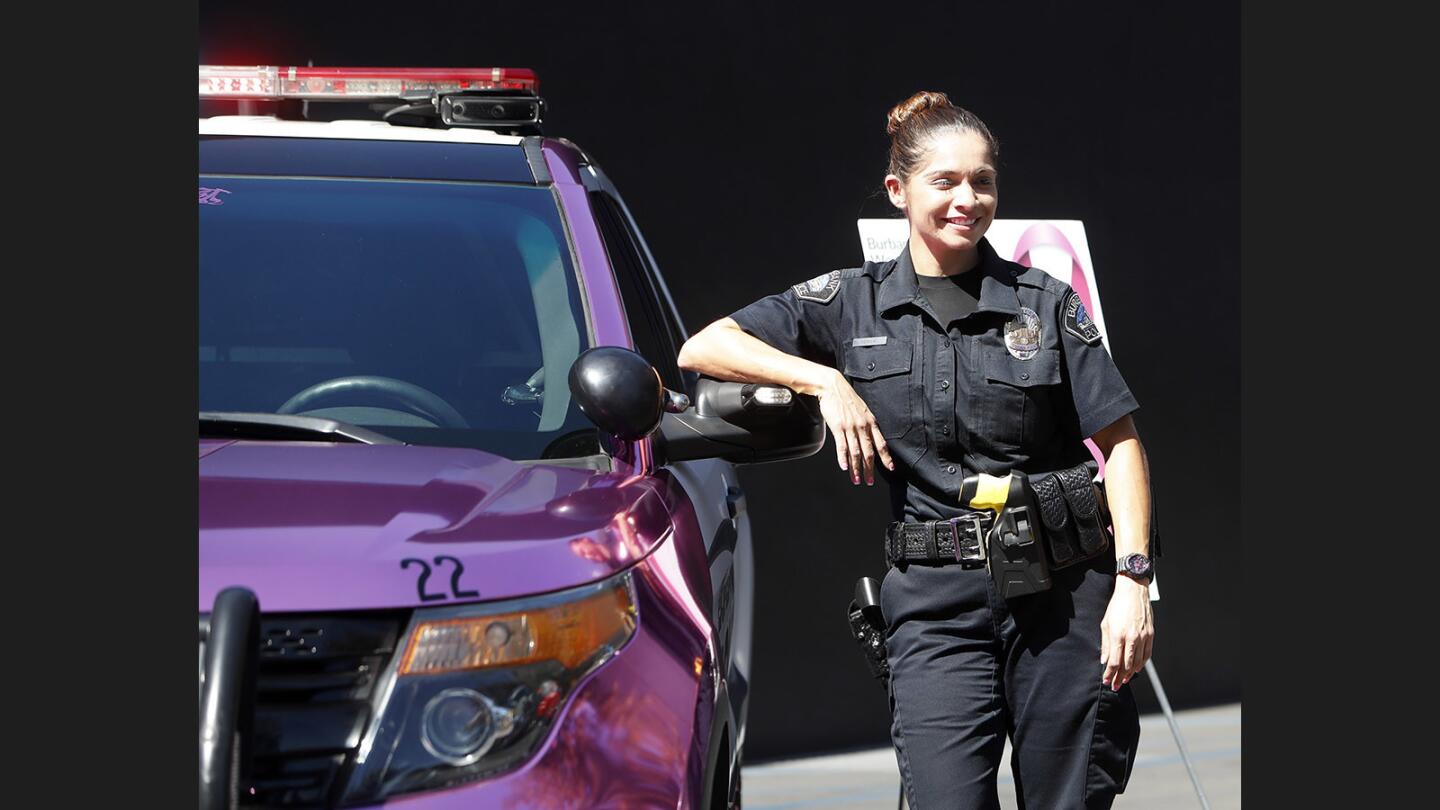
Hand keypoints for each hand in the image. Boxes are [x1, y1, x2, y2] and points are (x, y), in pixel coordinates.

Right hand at [816, 370, 894, 484]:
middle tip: (869, 481)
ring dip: (856, 468)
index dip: (886, 457)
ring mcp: (850, 427)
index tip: (890, 468)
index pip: (881, 444)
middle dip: (869, 469)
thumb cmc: (846, 399)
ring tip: (856, 479)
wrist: (833, 386)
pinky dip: (843, 458)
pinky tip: (845, 467)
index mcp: (870, 422)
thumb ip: (866, 425)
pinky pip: (842, 446)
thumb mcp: (861, 411)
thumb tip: (868, 439)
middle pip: (869, 452)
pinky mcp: (838, 427)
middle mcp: (863, 426)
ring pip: (856, 452)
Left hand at [1100, 575, 1153, 690]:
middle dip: (1120, 678)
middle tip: (1115, 685)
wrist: (1134, 592)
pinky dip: (1142, 664)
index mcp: (1118, 635)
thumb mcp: (1105, 624)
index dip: (1110, 674)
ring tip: (1125, 680)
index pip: (1114, 661)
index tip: (1106, 681)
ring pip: (1138, 662)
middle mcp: (1131, 638)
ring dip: (1131, 674)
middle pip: (1126, 665)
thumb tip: (1104, 660)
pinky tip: (1136, 668)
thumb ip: (1105, 644)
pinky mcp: (1150, 635)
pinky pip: (1147, 654)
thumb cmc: (1118, 606)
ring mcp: (1143, 637)